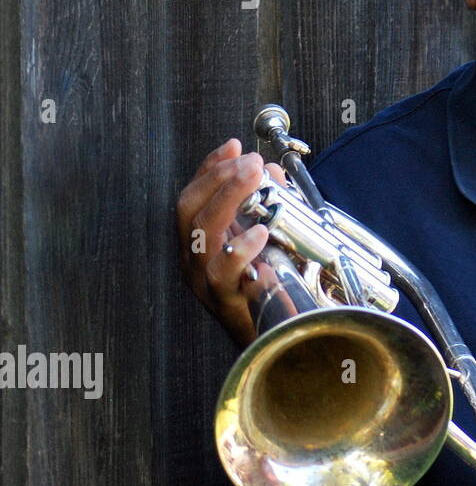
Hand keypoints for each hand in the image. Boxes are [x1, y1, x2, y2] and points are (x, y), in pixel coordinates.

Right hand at [175, 138, 286, 348]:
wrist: (276, 339)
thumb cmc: (269, 287)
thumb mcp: (268, 237)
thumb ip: (266, 204)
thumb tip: (270, 170)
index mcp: (199, 244)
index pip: (192, 197)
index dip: (209, 169)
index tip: (233, 145)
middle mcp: (194, 261)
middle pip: (189, 211)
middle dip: (217, 179)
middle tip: (249, 160)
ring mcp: (205, 282)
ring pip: (201, 235)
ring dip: (227, 200)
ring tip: (254, 178)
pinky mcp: (226, 302)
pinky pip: (224, 274)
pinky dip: (241, 249)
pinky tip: (261, 231)